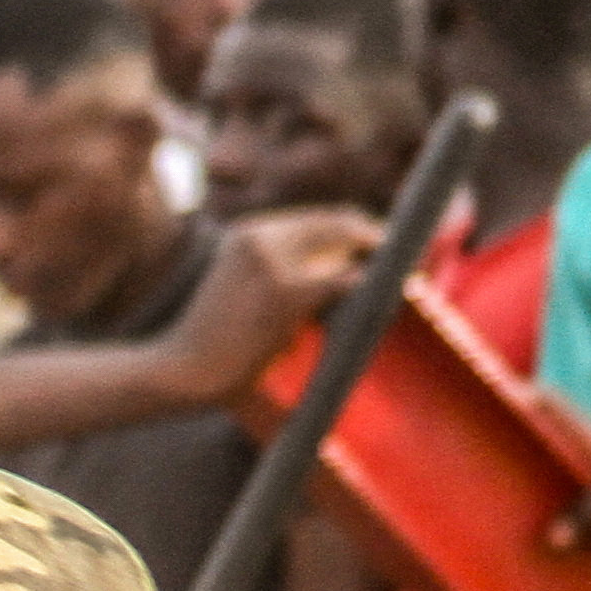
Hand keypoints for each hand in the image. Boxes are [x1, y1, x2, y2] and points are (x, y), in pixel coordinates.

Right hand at [162, 209, 380, 409]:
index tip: (387, 249)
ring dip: (371, 271)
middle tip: (411, 263)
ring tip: (394, 288)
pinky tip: (382, 303)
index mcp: (248, 233)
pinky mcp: (285, 293)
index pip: (323, 219)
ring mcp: (272, 263)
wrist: (179, 371)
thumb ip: (283, 269)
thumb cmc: (213, 343)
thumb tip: (349, 269)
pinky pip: (345, 282)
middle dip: (378, 244)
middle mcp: (260, 237)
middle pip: (341, 225)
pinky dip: (367, 290)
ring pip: (346, 252)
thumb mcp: (239, 288)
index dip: (362, 232)